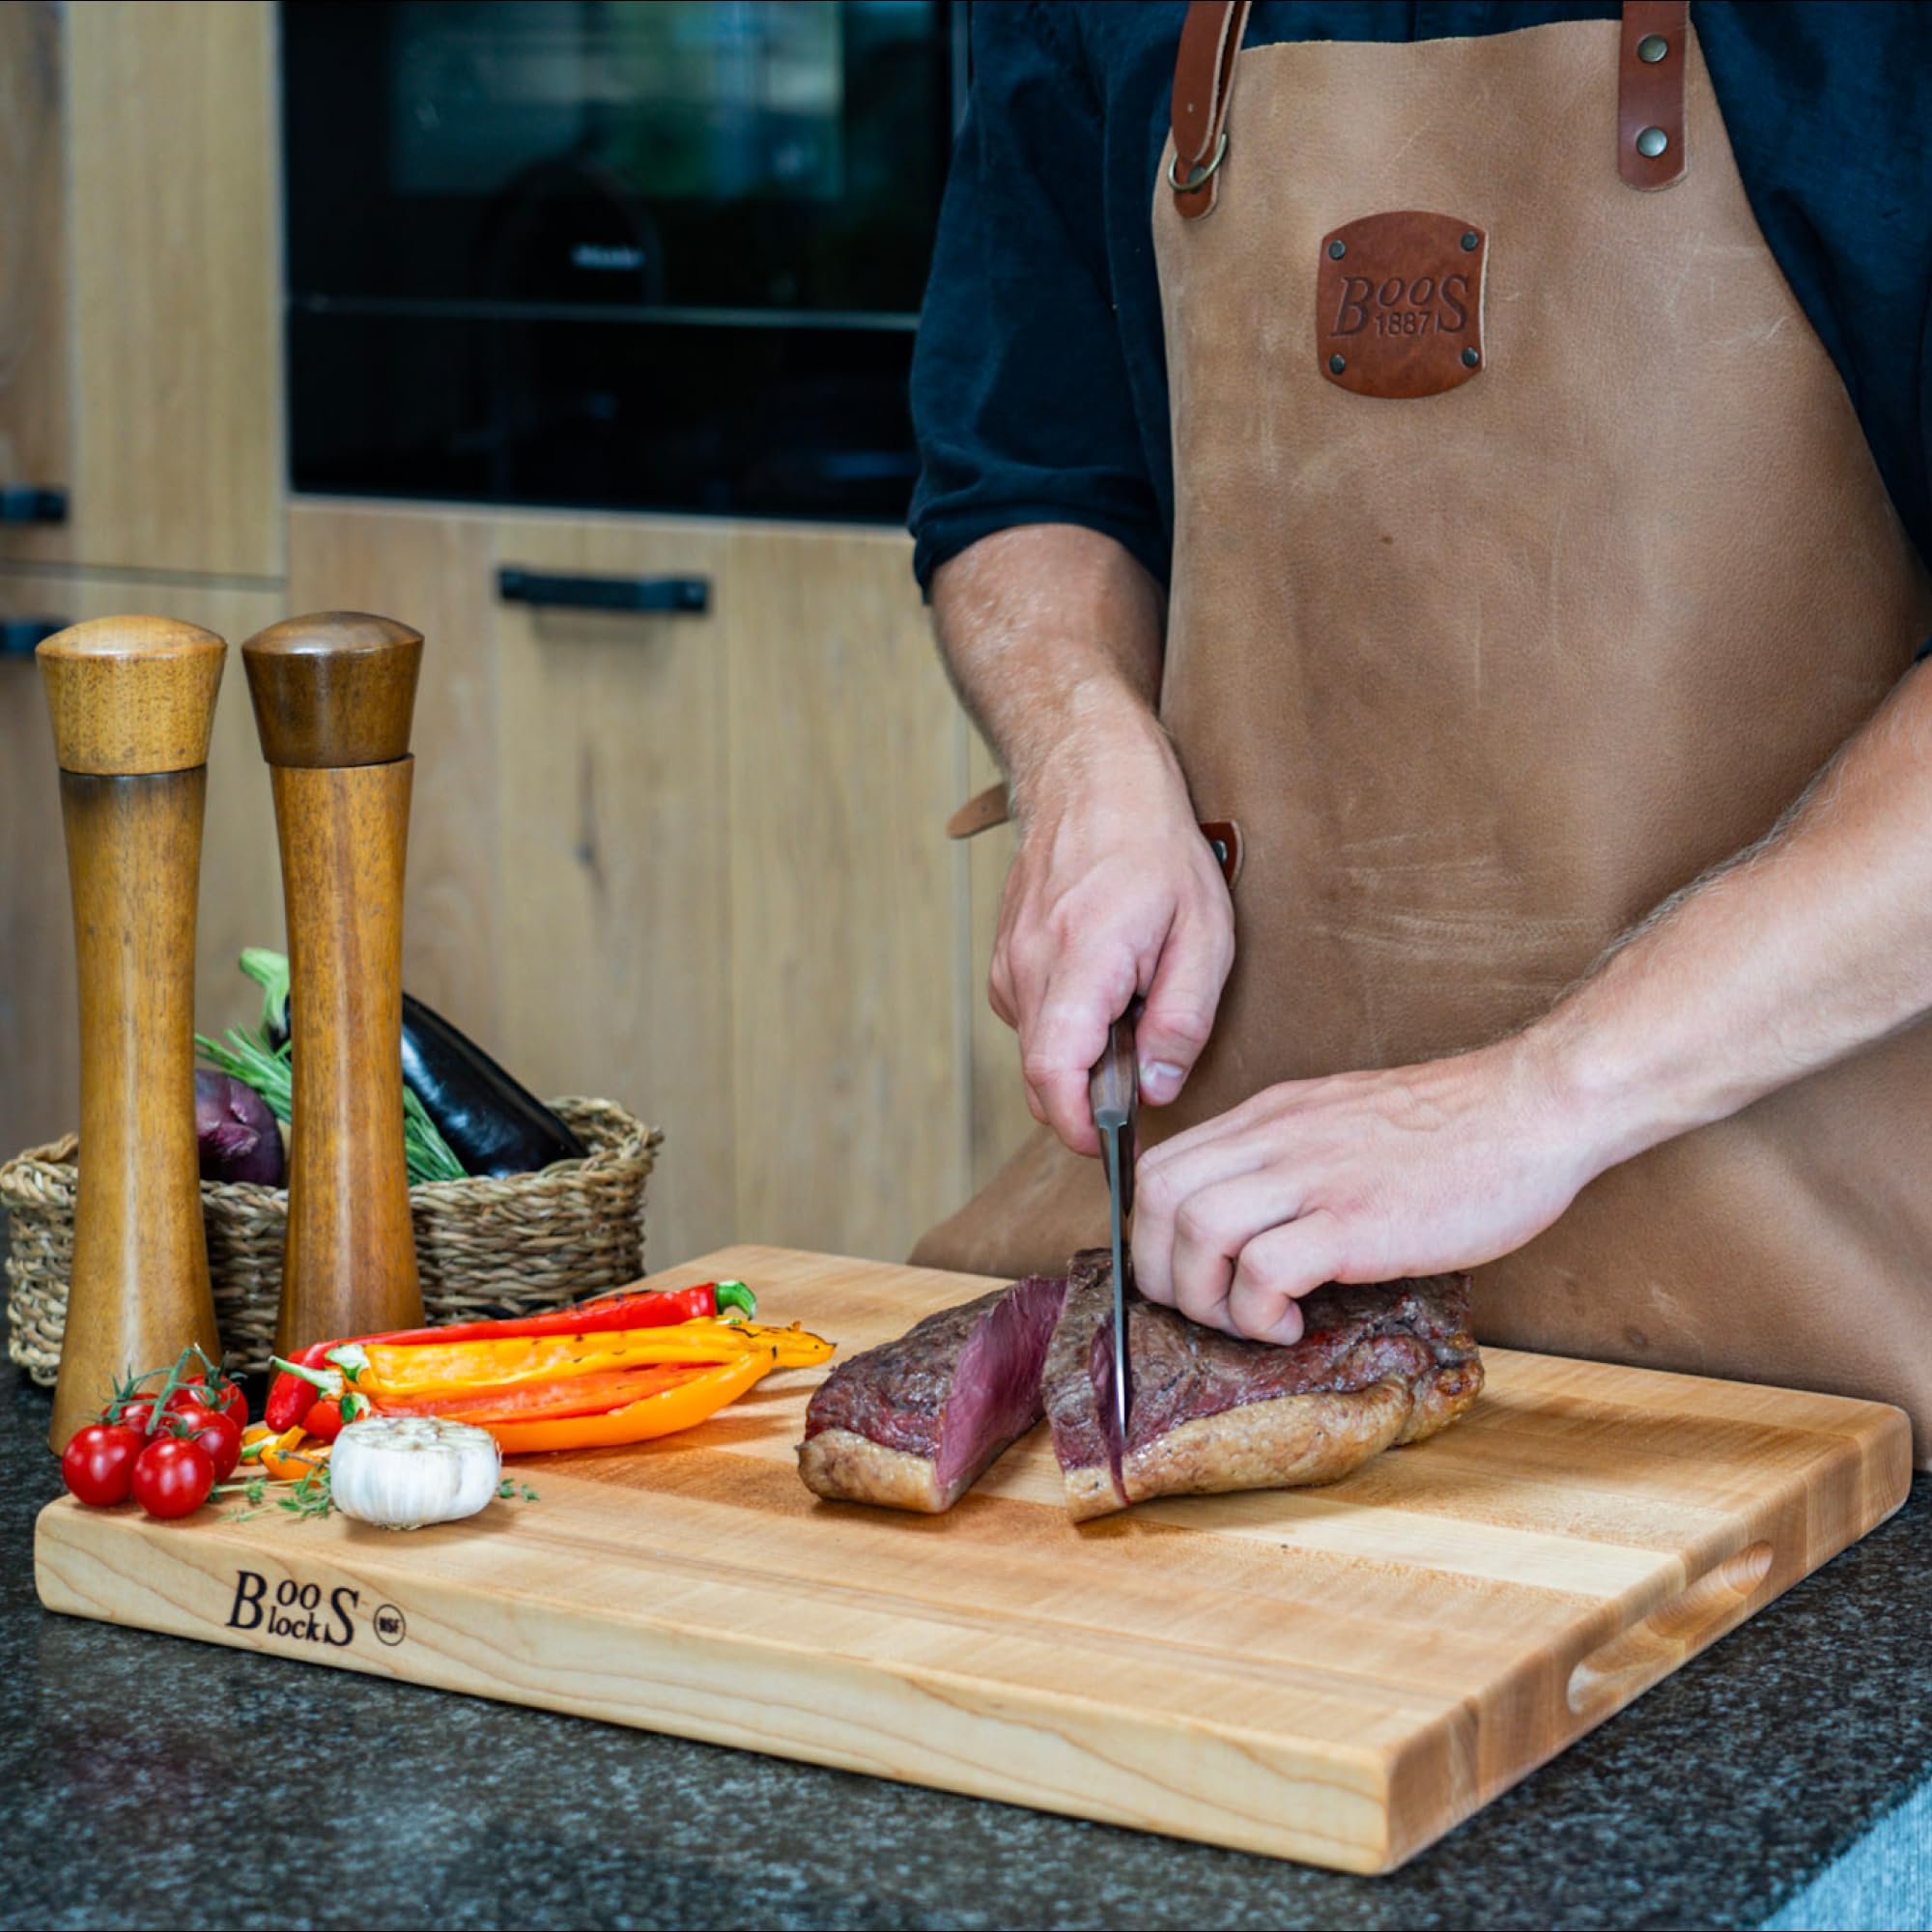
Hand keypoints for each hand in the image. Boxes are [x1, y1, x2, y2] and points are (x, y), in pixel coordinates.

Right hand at [989, 736, 1233, 1154]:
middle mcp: (1029, 969)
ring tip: (1137, 1007)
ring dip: (1086, 1055)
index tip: (1114, 1147)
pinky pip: (1037, 1020)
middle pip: (1043, 1077)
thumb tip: (1156, 1090)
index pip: (1054, 1078)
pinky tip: (1110, 985)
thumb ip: (1182, 1019)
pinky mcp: (1006, 960)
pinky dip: (1072, 1025)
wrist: (1091, 776)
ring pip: (1041, 1050)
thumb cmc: (1155, 847)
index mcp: (1080, 964)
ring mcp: (1009, 964)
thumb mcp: (1203, 933)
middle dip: (1091, 1100)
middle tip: (1148, 1078)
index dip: (1081, 1130)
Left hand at [1131, 1036, 1601, 1342]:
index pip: (1160, 1165)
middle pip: (1157, 1197)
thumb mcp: (1346, 1123)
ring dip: (1206, 1297)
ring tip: (1252, 1321)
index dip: (1152, 1231)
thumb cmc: (1459, 1129)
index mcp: (1272, 1117)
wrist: (1537, 1108)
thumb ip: (1295, 1158)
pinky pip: (1262, 1270)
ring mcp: (1313, 1176)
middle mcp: (1277, 1138)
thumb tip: (1260, 1222)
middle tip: (1210, 1307)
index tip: (1190, 1273)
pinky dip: (1258, 1313)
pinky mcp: (1354, 1221)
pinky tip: (1292, 1325)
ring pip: (1195, 1230)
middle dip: (1161, 1269)